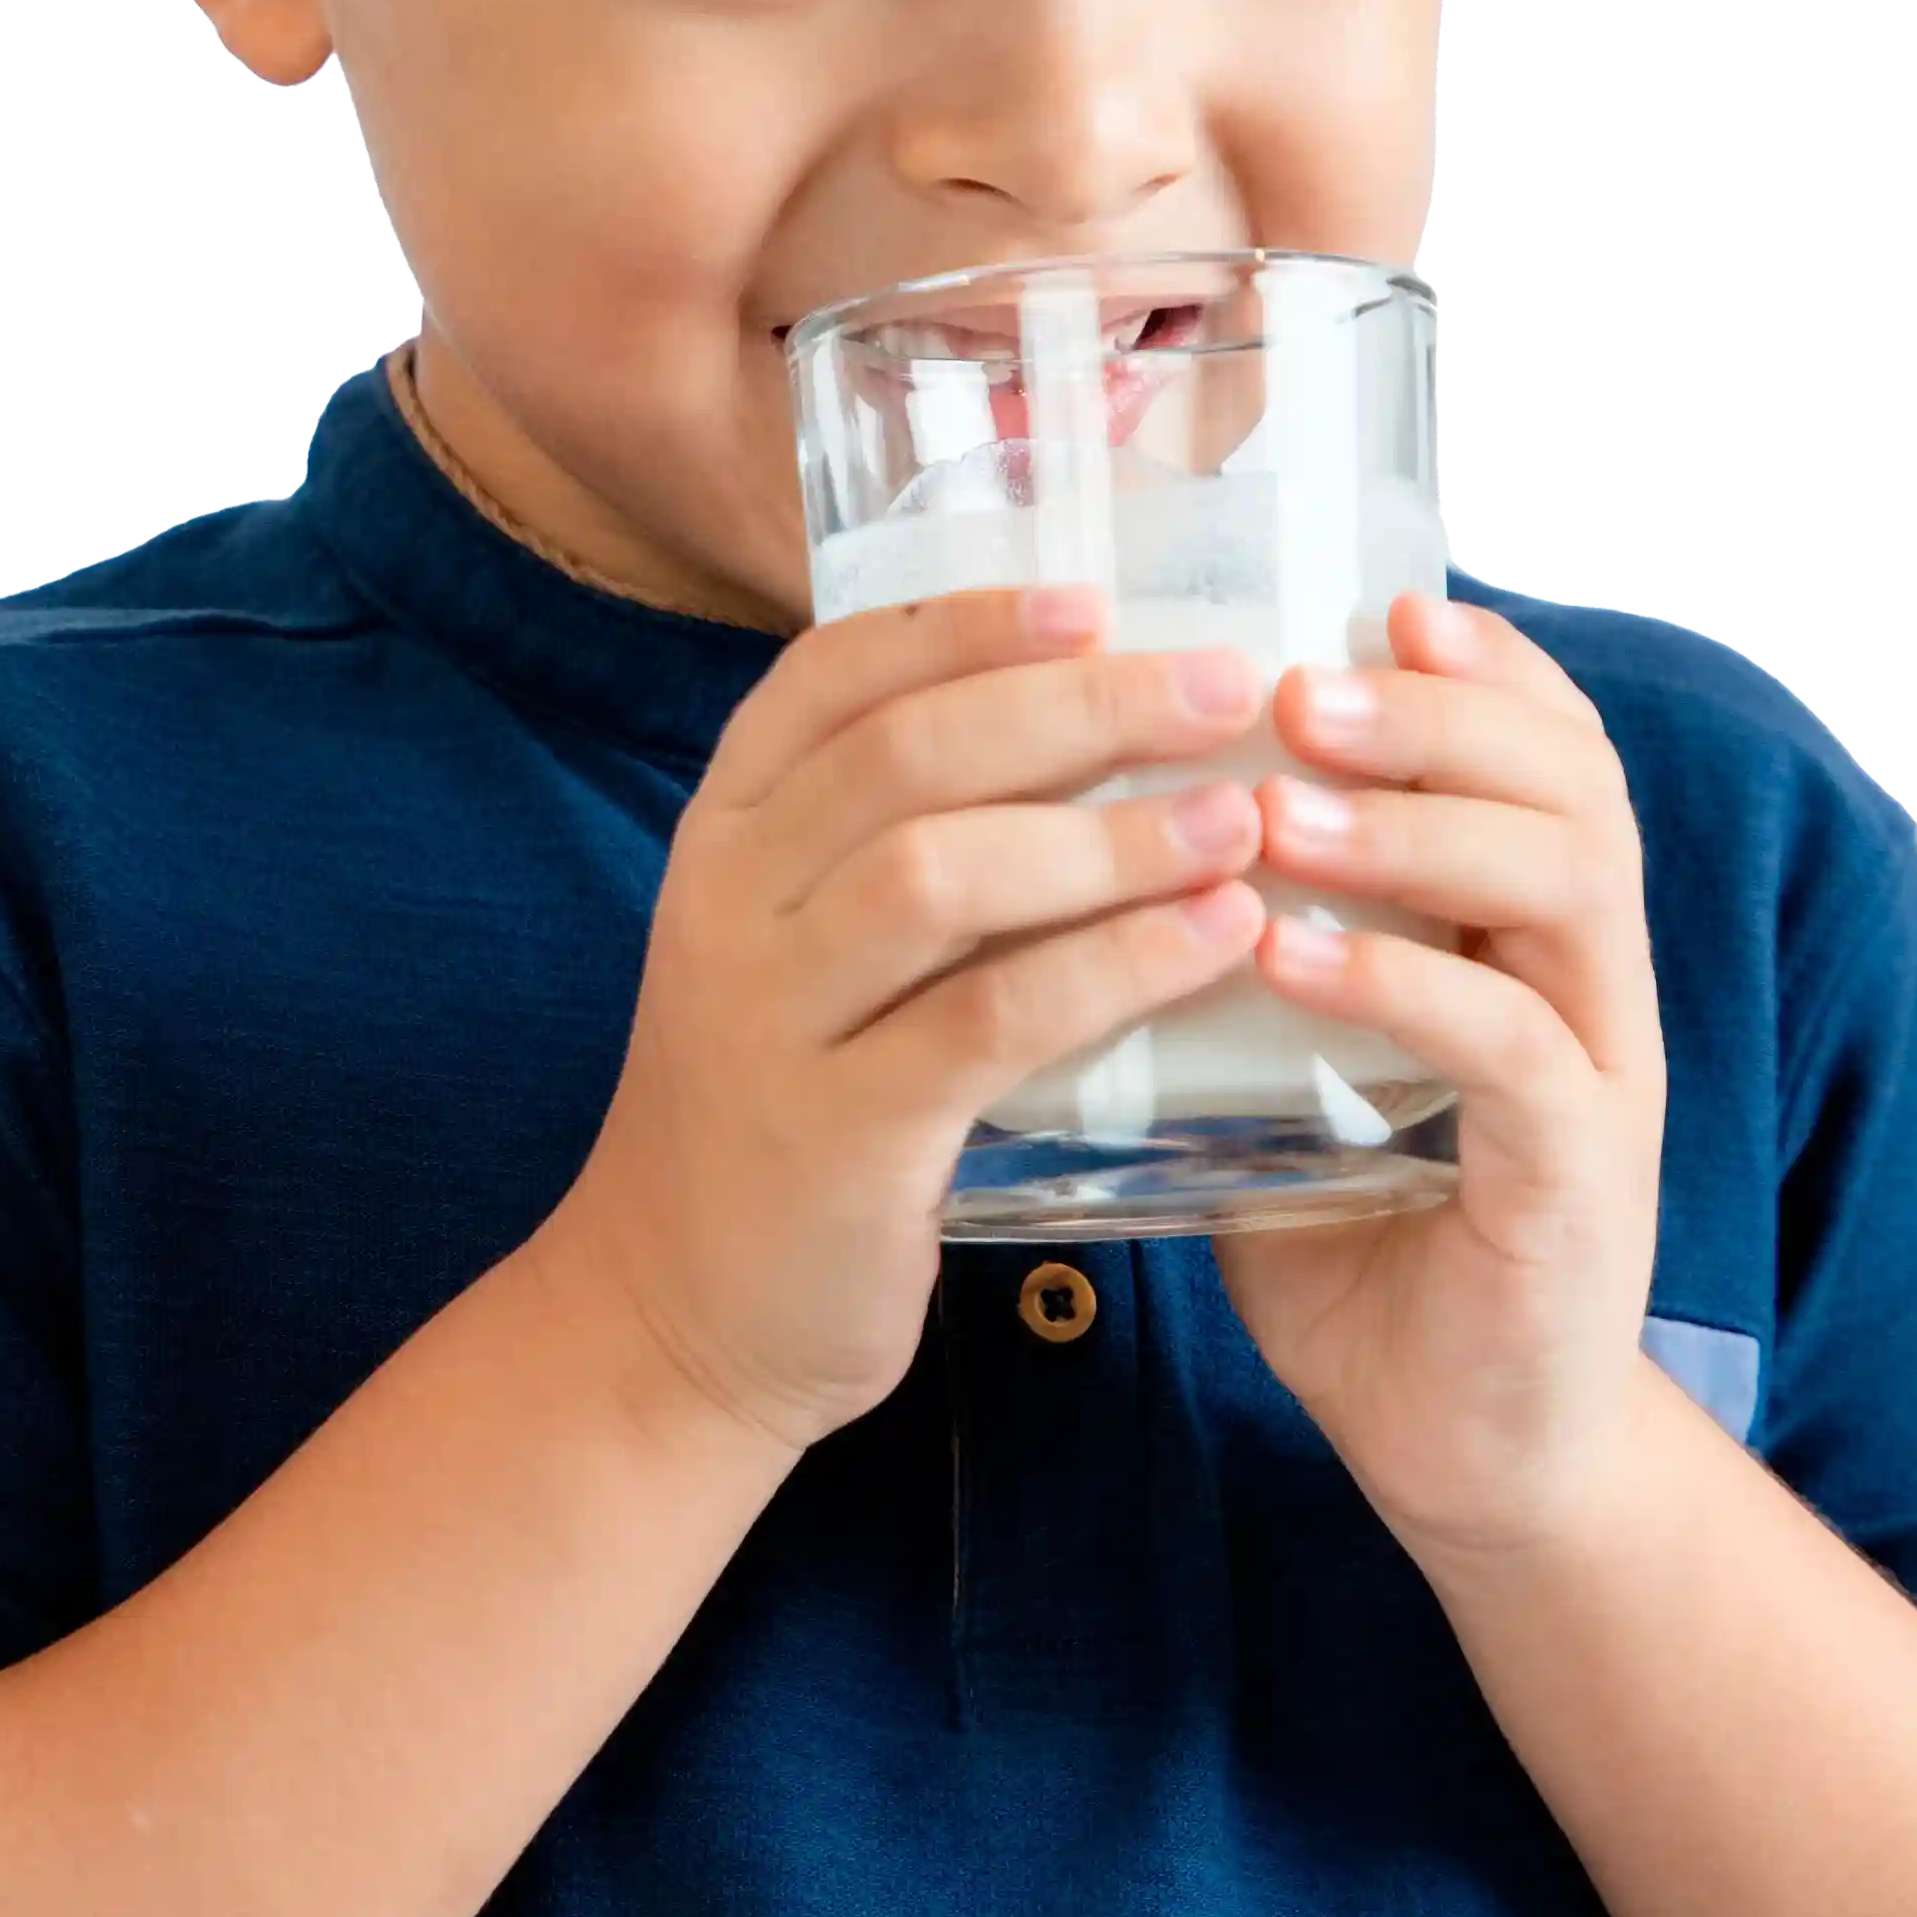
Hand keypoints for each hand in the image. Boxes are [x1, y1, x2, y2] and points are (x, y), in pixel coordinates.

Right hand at [562, 583, 1269, 1457]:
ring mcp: (770, 1020)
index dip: (963, 622)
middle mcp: (730, 906)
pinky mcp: (837, 1135)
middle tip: (1220, 685)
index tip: (1093, 596)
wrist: (674, 1321)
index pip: (831, 678)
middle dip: (1074, 705)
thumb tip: (1096, 722)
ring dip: (1108, 834)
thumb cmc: (786, 1113)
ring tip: (1242, 816)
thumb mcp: (805, 953)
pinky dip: (1115, 966)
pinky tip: (1215, 938)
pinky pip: (990, 1020)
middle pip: (905, 755)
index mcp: (726, 836)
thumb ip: (905, 846)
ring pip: (940, 873)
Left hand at [1209, 588, 1667, 1562]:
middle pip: (1569, 784)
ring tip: (1276, 801)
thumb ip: (1239, 953)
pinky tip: (1288, 952)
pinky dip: (1399, 985)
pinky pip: (1510, 1049)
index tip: (1367, 603)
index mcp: (1535, 937)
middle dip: (1432, 718)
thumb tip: (1091, 835)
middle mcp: (1592, 983)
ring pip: (1559, 889)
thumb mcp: (1294, 1067)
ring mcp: (1602, 1079)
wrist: (1465, 1454)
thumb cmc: (1366, 1245)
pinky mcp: (1578, 1185)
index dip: (1474, 669)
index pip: (1545, 749)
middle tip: (1294, 688)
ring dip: (1410, 829)